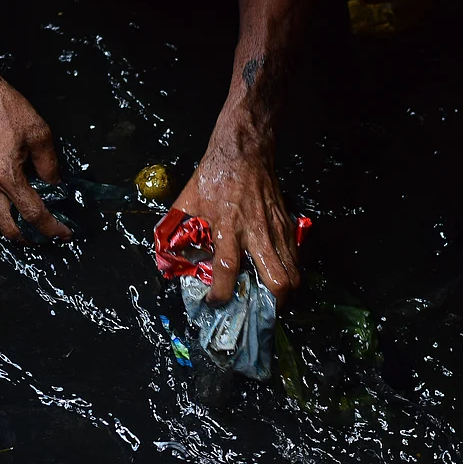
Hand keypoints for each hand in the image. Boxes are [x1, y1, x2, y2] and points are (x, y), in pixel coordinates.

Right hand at [0, 72, 71, 241]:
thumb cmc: (2, 107)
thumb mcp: (38, 132)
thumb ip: (49, 163)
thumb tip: (54, 182)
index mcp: (6, 176)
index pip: (33, 214)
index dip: (51, 228)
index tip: (64, 233)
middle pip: (9, 229)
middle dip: (31, 237)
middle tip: (48, 234)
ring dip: (10, 230)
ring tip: (29, 226)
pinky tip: (10, 206)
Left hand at [173, 125, 298, 304]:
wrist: (244, 152)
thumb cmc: (214, 176)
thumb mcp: (188, 201)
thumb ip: (177, 229)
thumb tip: (167, 255)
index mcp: (227, 226)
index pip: (227, 270)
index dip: (220, 293)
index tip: (214, 302)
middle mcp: (256, 232)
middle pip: (279, 281)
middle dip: (271, 305)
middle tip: (256, 311)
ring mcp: (277, 230)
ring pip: (294, 273)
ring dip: (283, 292)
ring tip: (268, 300)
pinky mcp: (288, 225)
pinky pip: (295, 258)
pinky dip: (288, 271)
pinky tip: (273, 274)